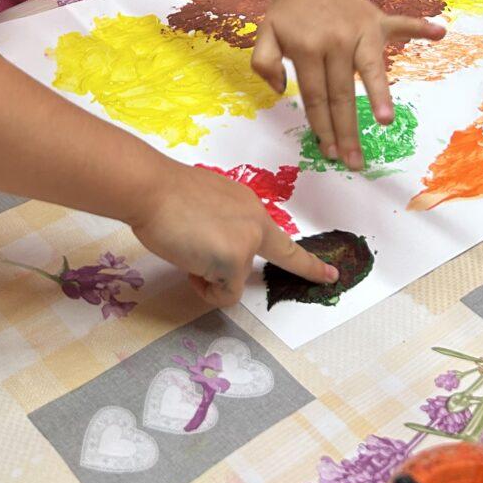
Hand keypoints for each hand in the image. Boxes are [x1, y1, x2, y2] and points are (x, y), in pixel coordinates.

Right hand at [131, 161, 335, 307]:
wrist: (151, 188)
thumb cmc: (163, 195)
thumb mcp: (203, 207)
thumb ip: (220, 226)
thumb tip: (214, 249)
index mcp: (247, 205)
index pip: (283, 239)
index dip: (308, 262)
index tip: (332, 274)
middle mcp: (254, 222)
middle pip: (259, 263)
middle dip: (229, 271)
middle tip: (220, 259)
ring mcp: (247, 241)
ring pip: (232, 282)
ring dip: (207, 276)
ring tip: (185, 249)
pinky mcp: (235, 259)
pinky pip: (223, 294)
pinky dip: (205, 289)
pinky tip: (189, 264)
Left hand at [252, 0, 444, 170]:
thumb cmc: (287, 12)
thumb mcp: (264, 35)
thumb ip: (264, 63)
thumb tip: (280, 90)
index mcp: (307, 49)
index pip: (315, 97)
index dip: (322, 127)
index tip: (329, 153)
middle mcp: (336, 42)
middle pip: (342, 95)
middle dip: (347, 131)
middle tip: (354, 162)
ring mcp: (359, 31)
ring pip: (372, 71)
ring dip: (379, 97)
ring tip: (385, 121)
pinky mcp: (376, 21)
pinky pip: (401, 25)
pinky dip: (420, 27)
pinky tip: (440, 32)